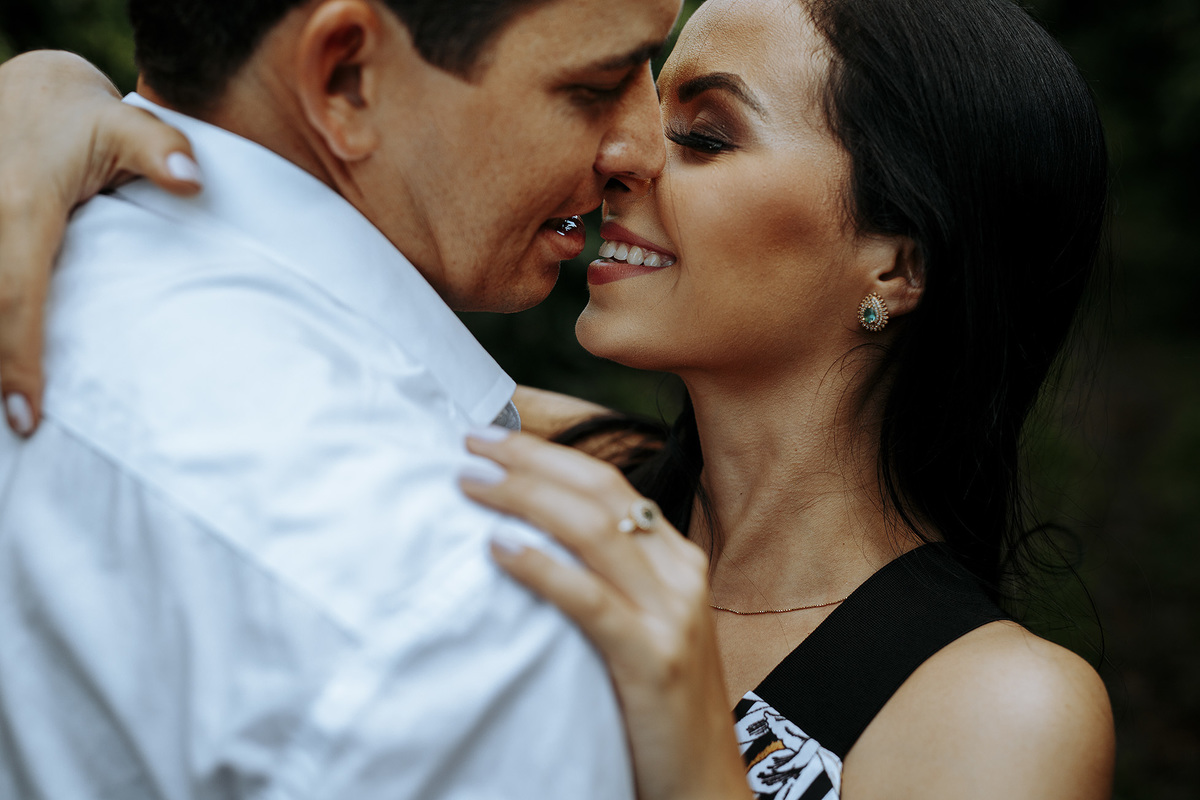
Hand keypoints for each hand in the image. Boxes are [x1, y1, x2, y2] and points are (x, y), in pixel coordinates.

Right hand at [0, 51, 201, 436]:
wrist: (29, 88)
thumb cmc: (84, 120)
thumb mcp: (124, 127)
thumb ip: (161, 151)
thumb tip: (195, 182)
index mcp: (20, 208)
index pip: (15, 297)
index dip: (18, 361)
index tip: (28, 417)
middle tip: (18, 431)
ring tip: (8, 410)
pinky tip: (6, 363)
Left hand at [460, 429, 751, 799]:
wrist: (703, 786)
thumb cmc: (656, 705)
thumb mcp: (641, 625)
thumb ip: (605, 579)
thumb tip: (529, 537)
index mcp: (677, 559)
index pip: (610, 483)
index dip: (550, 454)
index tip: (495, 437)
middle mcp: (680, 574)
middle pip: (601, 492)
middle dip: (531, 459)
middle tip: (471, 441)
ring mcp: (672, 614)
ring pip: (596, 531)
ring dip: (525, 498)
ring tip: (471, 484)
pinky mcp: (653, 659)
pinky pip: (590, 600)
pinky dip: (541, 568)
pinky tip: (499, 549)